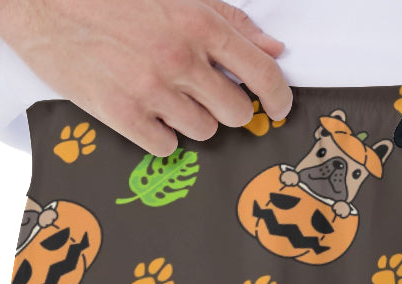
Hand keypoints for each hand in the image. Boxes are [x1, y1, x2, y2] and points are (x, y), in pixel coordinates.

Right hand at [0, 0, 291, 155]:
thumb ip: (226, 21)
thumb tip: (270, 49)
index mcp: (197, 24)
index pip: (262, 74)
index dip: (279, 98)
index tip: (279, 108)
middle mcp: (180, 59)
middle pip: (236, 113)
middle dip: (228, 108)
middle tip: (207, 96)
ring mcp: (151, 90)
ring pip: (203, 132)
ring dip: (192, 119)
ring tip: (166, 95)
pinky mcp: (121, 115)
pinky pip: (165, 145)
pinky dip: (160, 134)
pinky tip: (144, 110)